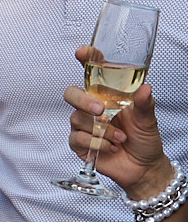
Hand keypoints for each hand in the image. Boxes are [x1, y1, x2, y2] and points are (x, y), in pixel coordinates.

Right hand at [67, 47, 170, 198]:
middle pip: (72, 94)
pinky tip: (111, 147)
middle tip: (101, 110)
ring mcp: (83, 125)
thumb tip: (145, 88)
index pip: (93, 72)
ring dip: (101, 131)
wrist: (143, 168)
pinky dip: (97, 144)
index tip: (83, 52)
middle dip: (83, 101)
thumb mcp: (149, 119)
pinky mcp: (79, 143)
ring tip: (120, 138)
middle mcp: (92, 107)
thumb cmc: (145, 140)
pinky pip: (78, 138)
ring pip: (76, 119)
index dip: (86, 60)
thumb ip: (144, 103)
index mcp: (108, 95)